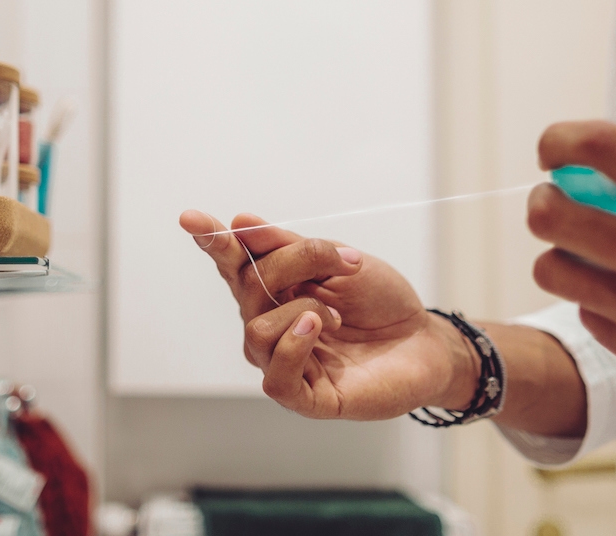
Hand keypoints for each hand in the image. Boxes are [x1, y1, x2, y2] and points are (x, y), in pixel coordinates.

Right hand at [179, 210, 478, 419]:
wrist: (424, 339)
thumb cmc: (380, 301)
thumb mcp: (341, 261)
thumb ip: (292, 246)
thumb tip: (242, 223)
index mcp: (275, 288)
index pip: (234, 263)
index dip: (212, 241)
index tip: (191, 218)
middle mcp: (271, 324)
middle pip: (250, 286)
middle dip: (293, 263)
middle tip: (341, 258)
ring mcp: (284, 360)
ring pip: (256, 330)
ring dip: (300, 310)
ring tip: (335, 314)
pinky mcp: (305, 396)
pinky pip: (276, 377)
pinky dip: (292, 347)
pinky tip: (314, 329)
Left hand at [527, 121, 615, 400]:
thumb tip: (605, 146)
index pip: (598, 150)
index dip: (559, 140)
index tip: (555, 147)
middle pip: (551, 216)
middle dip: (548, 197)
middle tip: (563, 197)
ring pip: (553, 269)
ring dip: (564, 249)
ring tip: (594, 246)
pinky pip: (588, 312)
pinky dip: (601, 295)